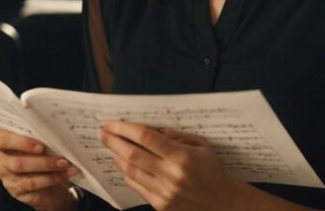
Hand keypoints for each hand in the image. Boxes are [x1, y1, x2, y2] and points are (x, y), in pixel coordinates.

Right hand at [0, 130, 78, 210]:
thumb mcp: (38, 142)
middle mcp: (1, 161)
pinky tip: (64, 174)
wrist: (48, 182)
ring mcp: (7, 178)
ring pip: (25, 174)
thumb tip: (55, 132)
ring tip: (66, 164)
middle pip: (16, 161)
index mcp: (1, 143)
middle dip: (42, 159)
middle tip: (61, 158)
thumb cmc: (42, 155)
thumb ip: (39, 137)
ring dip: (49, 168)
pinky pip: (33, 184)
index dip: (18, 141)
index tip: (40, 145)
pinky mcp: (16, 191)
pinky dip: (51, 178)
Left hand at [99, 119, 243, 209]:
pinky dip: (128, 173)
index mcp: (181, 156)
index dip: (125, 128)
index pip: (146, 138)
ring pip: (131, 172)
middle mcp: (170, 175)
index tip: (112, 122)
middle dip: (113, 141)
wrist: (222, 203)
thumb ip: (175, 136)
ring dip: (117, 157)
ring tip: (111, 146)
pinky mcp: (160, 205)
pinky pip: (137, 186)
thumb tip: (151, 129)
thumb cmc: (212, 170)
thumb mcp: (201, 145)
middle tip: (102, 132)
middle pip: (132, 155)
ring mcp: (164, 192)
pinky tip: (124, 164)